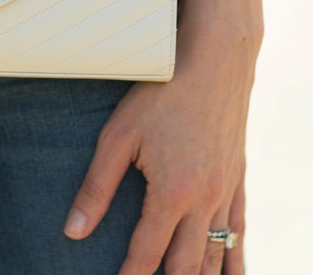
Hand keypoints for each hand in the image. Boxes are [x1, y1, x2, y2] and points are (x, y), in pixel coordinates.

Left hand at [63, 22, 259, 274]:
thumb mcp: (119, 135)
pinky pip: (240, 228)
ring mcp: (226, 189)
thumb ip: (97, 187)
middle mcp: (205, 200)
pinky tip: (233, 272)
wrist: (217, 57)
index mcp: (172, 194)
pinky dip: (235, 256)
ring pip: (219, 254)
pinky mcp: (238, 176)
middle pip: (188, 266)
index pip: (146, 256)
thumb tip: (74, 231)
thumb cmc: (164, 91)